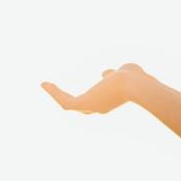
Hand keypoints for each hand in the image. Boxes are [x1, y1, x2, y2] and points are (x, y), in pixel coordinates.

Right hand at [41, 63, 156, 114]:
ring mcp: (93, 107)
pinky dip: (54, 94)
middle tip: (53, 89)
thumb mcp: (126, 72)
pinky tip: (44, 84)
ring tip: (45, 85)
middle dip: (68, 100)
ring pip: (71, 104)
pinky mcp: (85, 105)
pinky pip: (66, 102)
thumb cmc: (136, 78)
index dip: (90, 95)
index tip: (80, 89)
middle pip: (83, 108)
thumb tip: (106, 74)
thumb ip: (115, 74)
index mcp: (112, 101)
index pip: (97, 102)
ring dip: (56, 95)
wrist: (136, 85)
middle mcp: (102, 107)